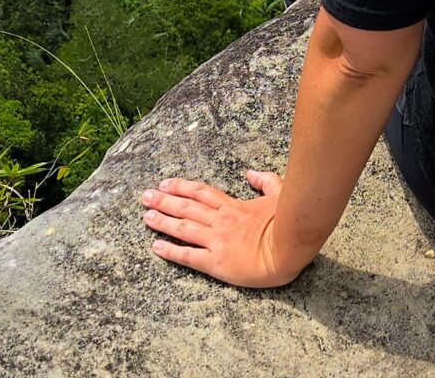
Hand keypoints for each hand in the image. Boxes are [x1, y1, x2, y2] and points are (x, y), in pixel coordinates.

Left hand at [139, 170, 308, 287]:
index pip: (200, 192)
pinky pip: (188, 256)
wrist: (289, 248)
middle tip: (145, 196)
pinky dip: (170, 251)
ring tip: (146, 216)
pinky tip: (156, 247)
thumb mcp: (279, 194)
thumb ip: (265, 181)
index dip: (181, 187)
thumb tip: (251, 173)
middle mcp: (220, 221)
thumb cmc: (288, 222)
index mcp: (233, 206)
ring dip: (163, 221)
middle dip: (164, 200)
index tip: (165, 183)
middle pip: (186, 207)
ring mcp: (216, 241)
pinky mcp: (216, 262)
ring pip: (183, 228)